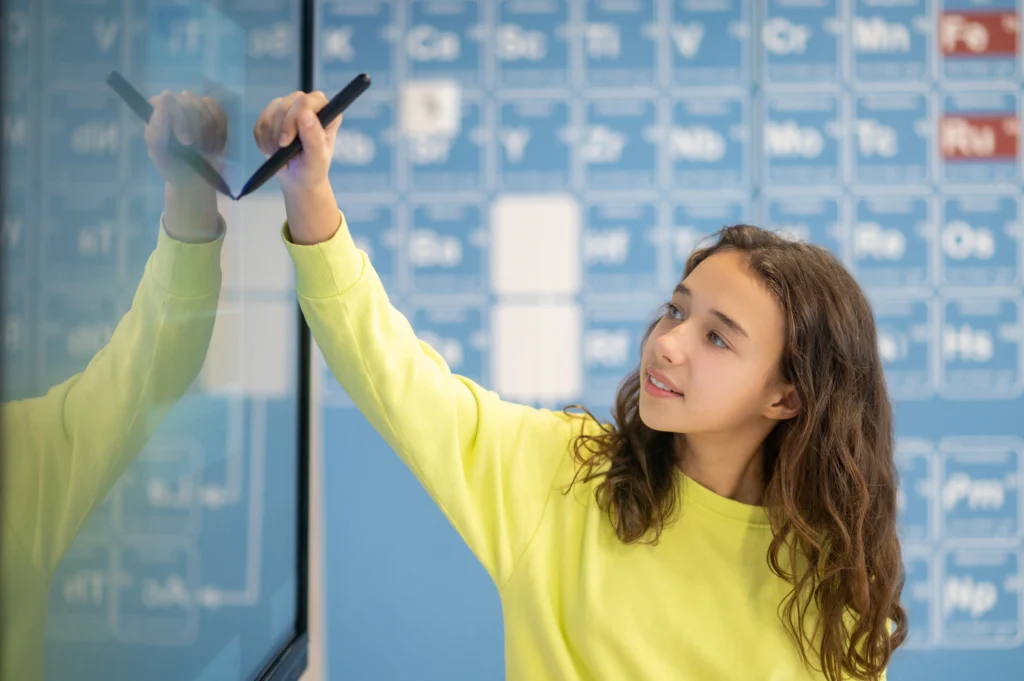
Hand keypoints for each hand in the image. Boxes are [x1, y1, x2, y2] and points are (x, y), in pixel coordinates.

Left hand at [145, 91, 226, 242]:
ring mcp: (198, 110)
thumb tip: (162, 97)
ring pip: (208, 105)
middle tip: (197, 149)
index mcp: (159, 111)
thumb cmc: (173, 168)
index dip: (177, 117)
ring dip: (209, 130)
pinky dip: (220, 131)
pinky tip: (214, 146)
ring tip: (205, 150)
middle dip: (196, 126)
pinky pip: (222, 114)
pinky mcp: (216, 117)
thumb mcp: (159, 151)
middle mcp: (177, 106)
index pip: (168, 99)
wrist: (194, 183)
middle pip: (190, 99)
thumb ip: (157, 124)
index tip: (183, 141)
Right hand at [252, 91, 339, 192]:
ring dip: (271, 140)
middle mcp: (308, 104)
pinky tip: (274, 151)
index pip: (304, 102)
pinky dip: (263, 141)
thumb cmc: (313, 167)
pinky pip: (260, 124)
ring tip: (281, 154)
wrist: (298, 177)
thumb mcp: (316, 157)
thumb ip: (314, 136)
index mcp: (326, 110)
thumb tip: (305, 113)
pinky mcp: (272, 114)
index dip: (291, 120)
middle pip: (284, 106)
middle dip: (279, 133)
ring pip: (270, 115)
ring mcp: (289, 106)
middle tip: (282, 152)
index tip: (286, 142)